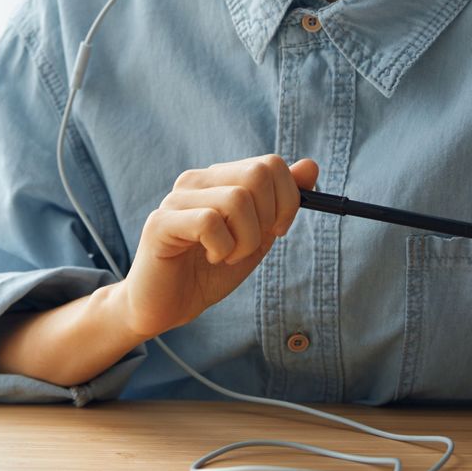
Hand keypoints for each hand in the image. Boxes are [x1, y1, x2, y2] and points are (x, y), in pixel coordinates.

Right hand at [115, 155, 318, 342]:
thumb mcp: (257, 237)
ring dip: (245, 240)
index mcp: (219, 179)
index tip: (278, 230)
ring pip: (237, 199)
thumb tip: (310, 165)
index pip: (270, 164)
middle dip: (269, 218)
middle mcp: (196, 180)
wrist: (166, 307)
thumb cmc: (208, 271)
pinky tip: (210, 258)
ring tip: (226, 257)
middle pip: (258, 174)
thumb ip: (282, 203)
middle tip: (248, 246)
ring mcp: (176, 198)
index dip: (288, 199)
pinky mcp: (160, 222)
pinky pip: (209, 222)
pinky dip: (221, 248)